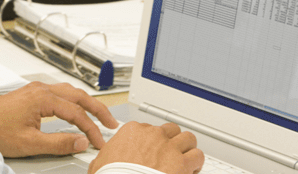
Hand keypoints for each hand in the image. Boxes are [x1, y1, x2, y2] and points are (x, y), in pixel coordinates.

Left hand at [0, 82, 118, 156]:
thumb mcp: (31, 143)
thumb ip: (59, 142)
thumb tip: (80, 142)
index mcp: (43, 98)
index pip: (76, 113)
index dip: (91, 129)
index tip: (98, 141)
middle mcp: (41, 89)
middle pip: (78, 96)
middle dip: (97, 109)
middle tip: (110, 123)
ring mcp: (36, 89)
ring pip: (70, 91)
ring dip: (86, 103)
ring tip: (98, 115)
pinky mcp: (32, 93)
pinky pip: (60, 93)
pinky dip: (73, 101)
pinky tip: (77, 108)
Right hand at [88, 122, 203, 173]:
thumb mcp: (100, 163)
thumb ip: (106, 156)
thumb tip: (102, 160)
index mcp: (132, 132)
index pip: (148, 128)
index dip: (152, 141)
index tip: (152, 149)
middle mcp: (153, 135)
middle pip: (171, 130)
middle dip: (172, 141)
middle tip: (171, 152)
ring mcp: (169, 148)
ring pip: (188, 139)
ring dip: (188, 149)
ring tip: (186, 159)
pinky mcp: (182, 164)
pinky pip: (198, 156)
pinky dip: (196, 163)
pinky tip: (192, 169)